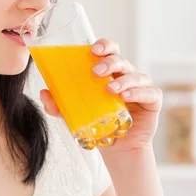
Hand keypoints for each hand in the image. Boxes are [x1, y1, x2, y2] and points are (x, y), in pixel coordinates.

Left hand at [40, 38, 162, 153]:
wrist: (116, 149)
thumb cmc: (97, 125)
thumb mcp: (73, 115)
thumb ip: (58, 105)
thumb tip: (44, 93)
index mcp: (109, 72)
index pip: (109, 51)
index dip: (104, 45)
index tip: (93, 49)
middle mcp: (125, 76)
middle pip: (121, 60)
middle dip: (110, 61)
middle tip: (96, 71)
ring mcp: (140, 88)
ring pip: (136, 75)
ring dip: (123, 80)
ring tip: (110, 89)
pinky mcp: (152, 101)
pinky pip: (149, 92)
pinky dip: (138, 93)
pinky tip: (126, 97)